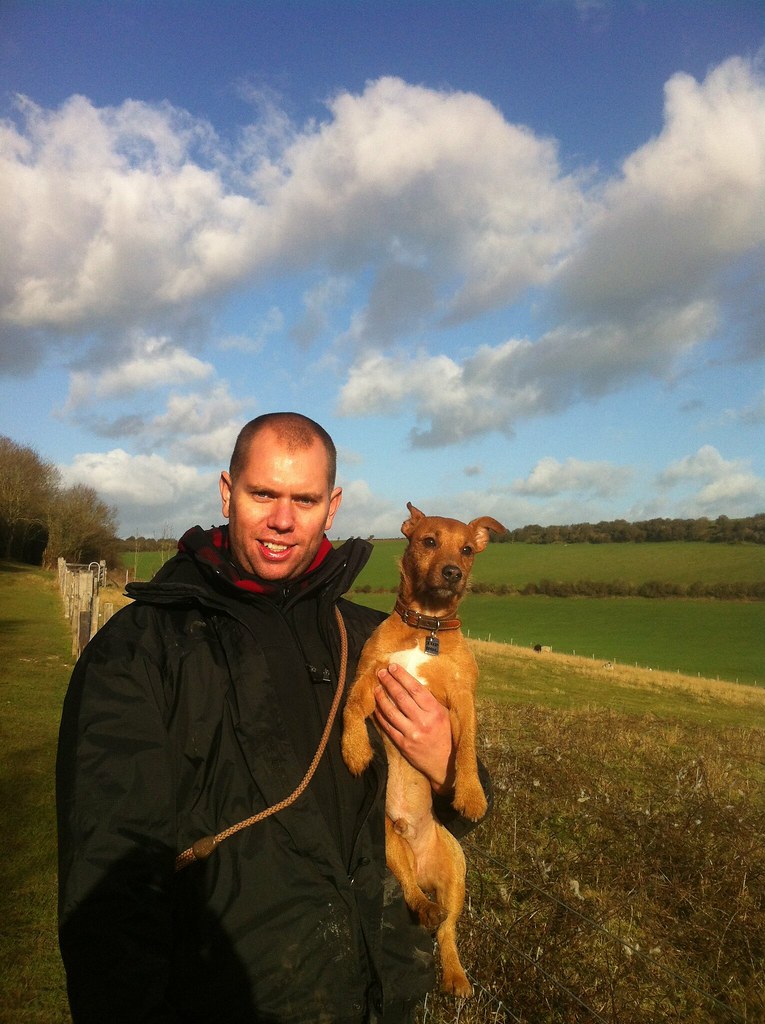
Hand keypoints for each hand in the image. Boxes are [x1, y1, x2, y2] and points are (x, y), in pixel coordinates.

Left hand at [373, 663, 455, 793]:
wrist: (445, 764)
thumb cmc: (446, 736)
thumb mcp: (444, 715)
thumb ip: (430, 702)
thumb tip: (413, 684)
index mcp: (435, 711)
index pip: (415, 689)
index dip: (402, 676)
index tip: (393, 667)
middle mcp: (423, 721)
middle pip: (401, 697)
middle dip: (389, 682)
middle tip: (381, 672)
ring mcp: (411, 734)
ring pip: (391, 711)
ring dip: (381, 697)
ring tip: (376, 688)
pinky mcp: (403, 744)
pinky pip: (388, 727)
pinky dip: (380, 715)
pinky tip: (376, 707)